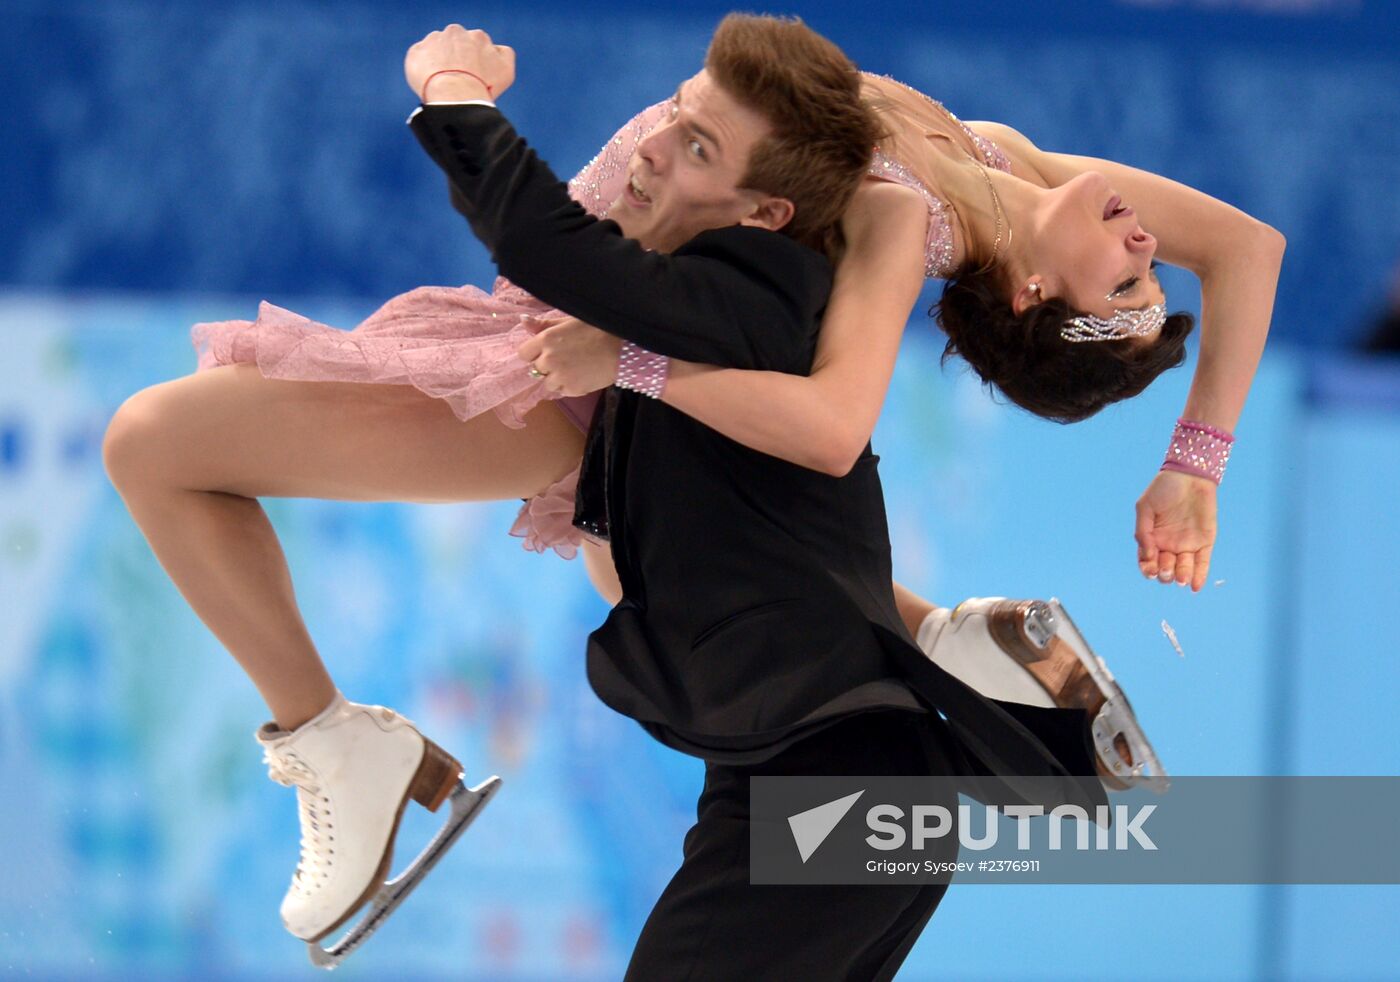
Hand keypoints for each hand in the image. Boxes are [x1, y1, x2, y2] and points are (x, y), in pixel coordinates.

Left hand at [404, 25, 514, 102]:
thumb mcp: (506, 71)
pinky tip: (431, 84)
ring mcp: (433, 41)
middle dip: (456, 59)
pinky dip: (423, 71)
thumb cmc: (483, 86)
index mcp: (477, 36)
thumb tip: (495, 48)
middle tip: (458, 81)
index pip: (476, 46)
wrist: (455, 96)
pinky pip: (420, 60)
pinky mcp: (416, 52)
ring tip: (444, 85)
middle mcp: (455, 32)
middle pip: (455, 46)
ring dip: (439, 63)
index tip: (474, 77)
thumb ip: (504, 54)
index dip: (475, 63)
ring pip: (436, 50)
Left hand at [516, 316, 622, 395]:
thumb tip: (522, 320)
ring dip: (556, 378)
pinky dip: (569, 385)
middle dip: (547, 365)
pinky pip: (562, 391)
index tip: (544, 351)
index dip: (533, 352)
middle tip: (565, 358)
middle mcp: (549, 360)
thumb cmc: (597, 329)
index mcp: (546, 339)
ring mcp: (560, 377)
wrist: (622, 349)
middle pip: (535, 369)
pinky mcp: (572, 390)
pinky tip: (582, 374)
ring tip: (574, 368)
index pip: (523, 354)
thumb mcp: (568, 321)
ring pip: (547, 383)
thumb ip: (544, 324)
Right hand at [1134, 470, 1217, 591]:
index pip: (1147, 562)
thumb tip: (1146, 557)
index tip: (1150, 569)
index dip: (1148, 569)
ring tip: (1181, 578)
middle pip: (1165, 569)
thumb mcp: (1145, 508)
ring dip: (1180, 577)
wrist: (1190, 475)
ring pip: (1183, 569)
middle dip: (1164, 574)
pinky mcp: (1204, 542)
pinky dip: (1200, 576)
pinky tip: (1195, 586)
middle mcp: (1168, 545)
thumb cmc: (1164, 488)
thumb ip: (1142, 532)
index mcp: (1152, 538)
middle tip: (1165, 568)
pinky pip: (1202, 562)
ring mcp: (1187, 545)